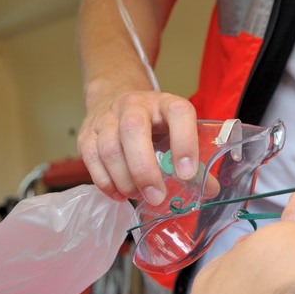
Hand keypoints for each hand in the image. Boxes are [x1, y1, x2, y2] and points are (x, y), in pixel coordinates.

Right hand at [78, 88, 199, 205]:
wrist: (116, 97)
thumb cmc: (153, 123)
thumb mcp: (176, 133)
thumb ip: (194, 161)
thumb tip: (208, 190)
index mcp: (164, 103)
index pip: (178, 113)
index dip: (185, 143)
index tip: (187, 174)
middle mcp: (134, 105)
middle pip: (133, 130)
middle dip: (145, 170)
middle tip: (156, 196)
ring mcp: (106, 118)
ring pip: (109, 148)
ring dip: (125, 179)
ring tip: (138, 195)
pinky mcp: (86, 134)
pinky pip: (91, 159)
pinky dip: (105, 182)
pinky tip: (120, 193)